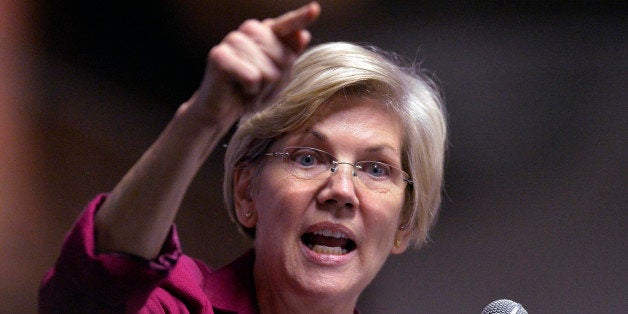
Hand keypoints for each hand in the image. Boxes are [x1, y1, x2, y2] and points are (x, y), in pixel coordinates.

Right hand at [186, 2, 320, 125]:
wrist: (221, 112)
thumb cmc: (250, 92)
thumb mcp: (276, 76)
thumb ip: (288, 56)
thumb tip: (303, 35)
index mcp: (263, 34)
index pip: (285, 25)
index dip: (300, 18)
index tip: (315, 9)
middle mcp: (247, 31)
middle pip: (282, 56)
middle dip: (275, 78)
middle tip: (257, 85)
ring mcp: (232, 40)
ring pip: (267, 70)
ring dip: (261, 87)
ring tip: (246, 88)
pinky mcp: (219, 56)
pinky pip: (252, 77)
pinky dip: (250, 90)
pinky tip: (238, 89)